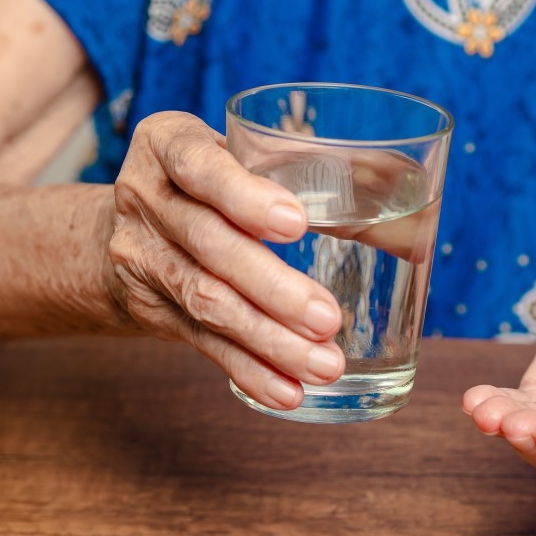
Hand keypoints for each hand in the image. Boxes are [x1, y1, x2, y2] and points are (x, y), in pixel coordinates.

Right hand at [105, 112, 345, 409]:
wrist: (127, 225)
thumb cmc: (215, 180)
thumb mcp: (242, 155)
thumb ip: (312, 167)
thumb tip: (409, 192)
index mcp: (169, 143)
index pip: (200, 166)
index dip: (244, 197)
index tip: (296, 224)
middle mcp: (146, 197)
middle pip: (209, 245)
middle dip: (272, 288)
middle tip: (328, 318)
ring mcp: (142, 256)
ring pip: (206, 302)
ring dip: (269, 341)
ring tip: (325, 365)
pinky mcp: (151, 308)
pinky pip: (203, 343)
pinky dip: (249, 371)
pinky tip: (288, 392)